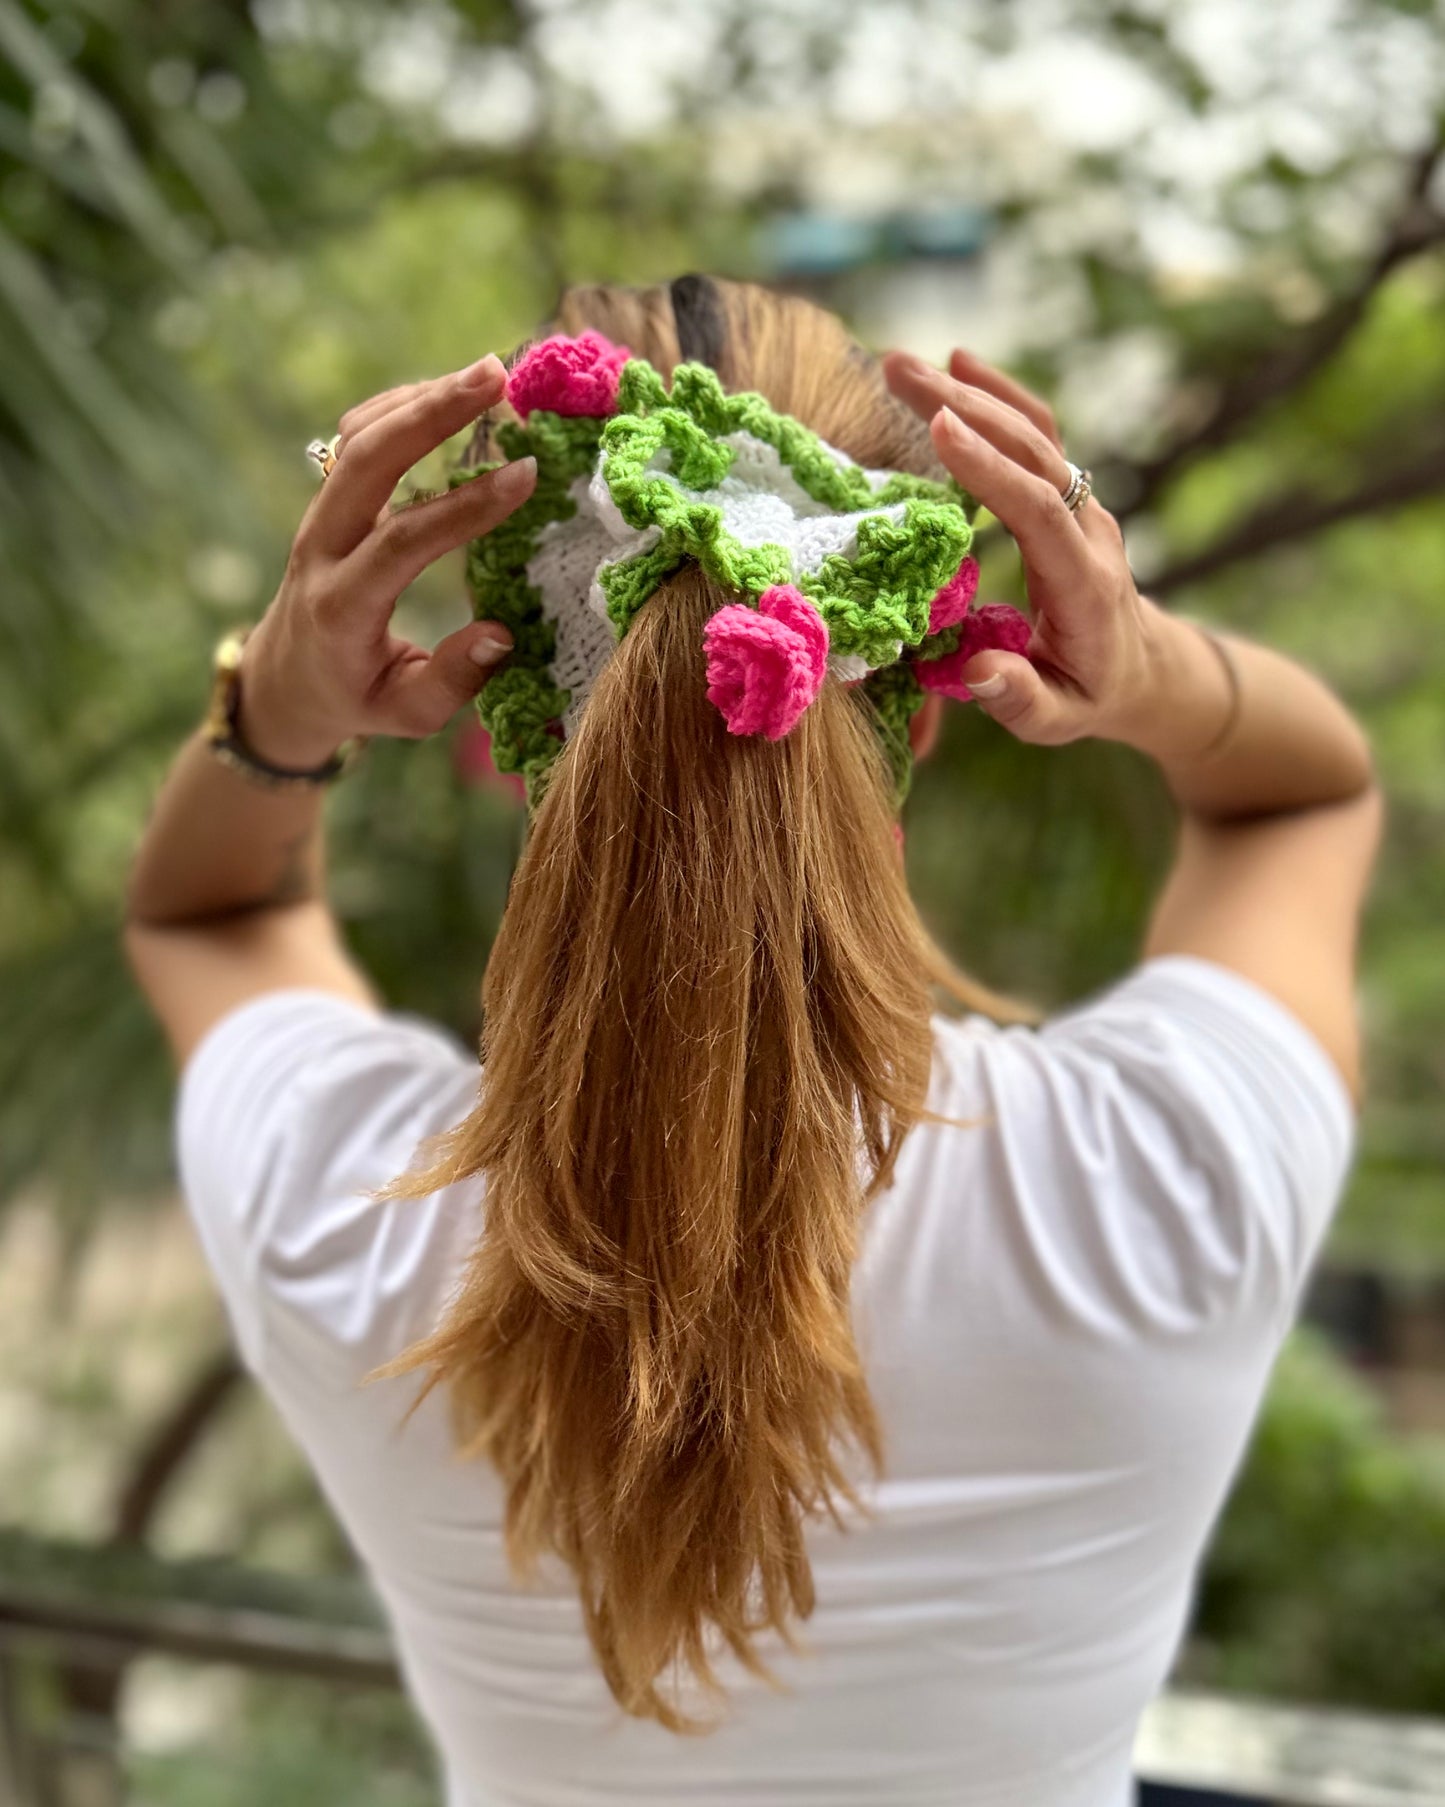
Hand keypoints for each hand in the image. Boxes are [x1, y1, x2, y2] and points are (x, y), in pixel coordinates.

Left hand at [235, 355, 536, 768]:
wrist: (287, 680)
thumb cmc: (357, 699)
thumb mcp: (407, 714)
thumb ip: (455, 680)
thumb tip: (502, 633)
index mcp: (342, 607)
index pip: (404, 541)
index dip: (466, 506)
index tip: (527, 475)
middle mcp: (322, 550)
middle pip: (367, 460)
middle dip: (432, 413)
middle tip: (499, 378)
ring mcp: (318, 516)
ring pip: (359, 438)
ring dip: (423, 398)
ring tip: (490, 373)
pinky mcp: (327, 499)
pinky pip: (356, 437)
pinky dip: (403, 405)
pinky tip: (450, 392)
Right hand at [882, 348, 1161, 747]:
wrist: (1143, 668)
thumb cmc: (1089, 694)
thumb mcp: (1058, 718)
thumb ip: (1021, 698)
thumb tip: (980, 672)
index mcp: (1083, 581)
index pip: (1037, 509)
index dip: (989, 467)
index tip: (937, 427)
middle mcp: (1088, 528)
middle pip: (1031, 451)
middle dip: (965, 406)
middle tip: (895, 373)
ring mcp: (1082, 503)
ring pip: (1032, 432)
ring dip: (969, 391)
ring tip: (899, 365)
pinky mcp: (1068, 493)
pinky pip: (1037, 433)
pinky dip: (998, 395)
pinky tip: (956, 364)